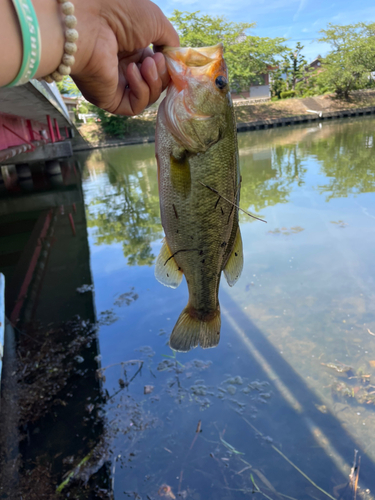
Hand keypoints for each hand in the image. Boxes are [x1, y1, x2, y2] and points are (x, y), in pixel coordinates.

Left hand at [71, 0, 178, 114]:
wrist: (91, 19)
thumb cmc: (121, 13)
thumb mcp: (157, 22)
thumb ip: (171, 43)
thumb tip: (173, 60)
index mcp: (133, 48)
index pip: (158, 68)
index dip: (168, 66)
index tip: (172, 58)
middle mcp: (123, 67)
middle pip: (156, 84)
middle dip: (162, 74)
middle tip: (157, 59)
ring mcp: (116, 85)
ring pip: (148, 97)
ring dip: (154, 82)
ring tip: (146, 63)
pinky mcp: (109, 100)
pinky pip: (135, 106)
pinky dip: (141, 91)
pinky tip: (133, 72)